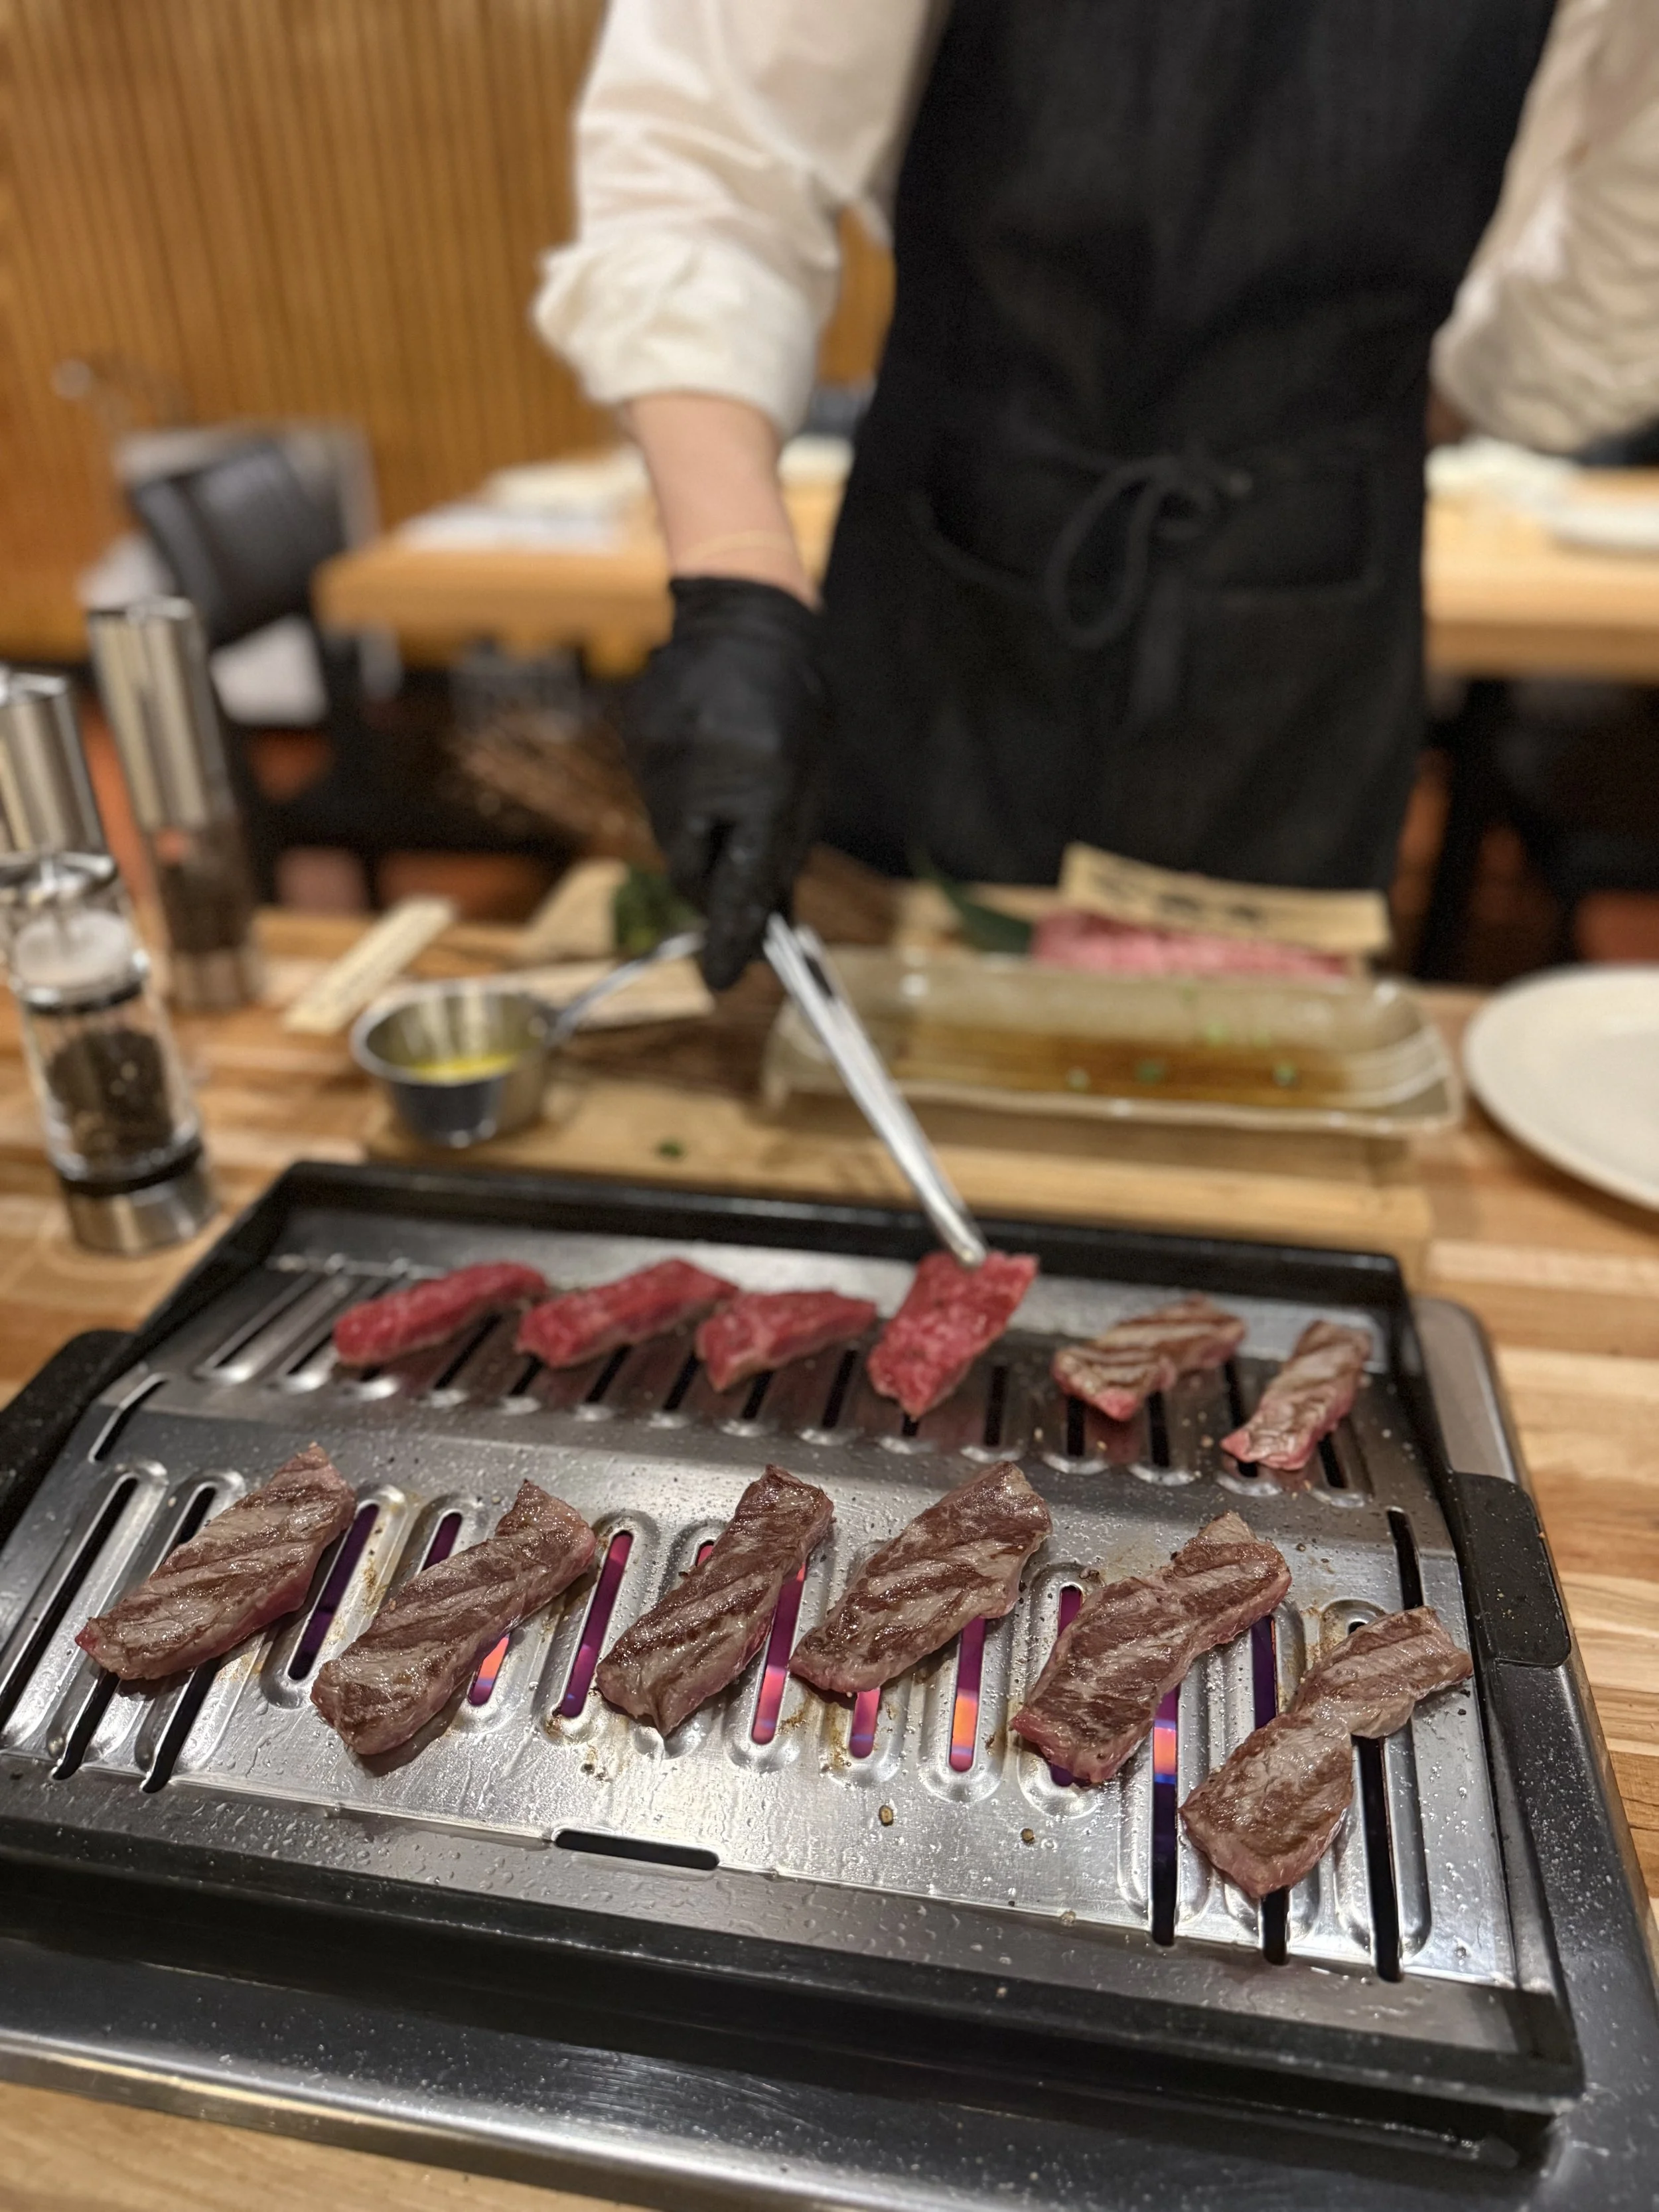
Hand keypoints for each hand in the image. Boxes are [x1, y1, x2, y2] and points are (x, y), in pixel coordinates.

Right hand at [620, 576, 825, 990]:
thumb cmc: (792, 706)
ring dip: (699, 835)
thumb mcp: (807, 782)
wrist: (743, 620)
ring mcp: (661, 755)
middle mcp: (704, 772)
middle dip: (713, 886)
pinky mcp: (636, 741)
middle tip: (733, 874)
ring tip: (728, 786)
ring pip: (671, 837)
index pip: (741, 883)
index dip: (734, 938)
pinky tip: (705, 757)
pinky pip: (655, 797)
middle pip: (691, 872)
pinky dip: (681, 798)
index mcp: (763, 783)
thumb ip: (784, 853)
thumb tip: (770, 927)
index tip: (725, 981)